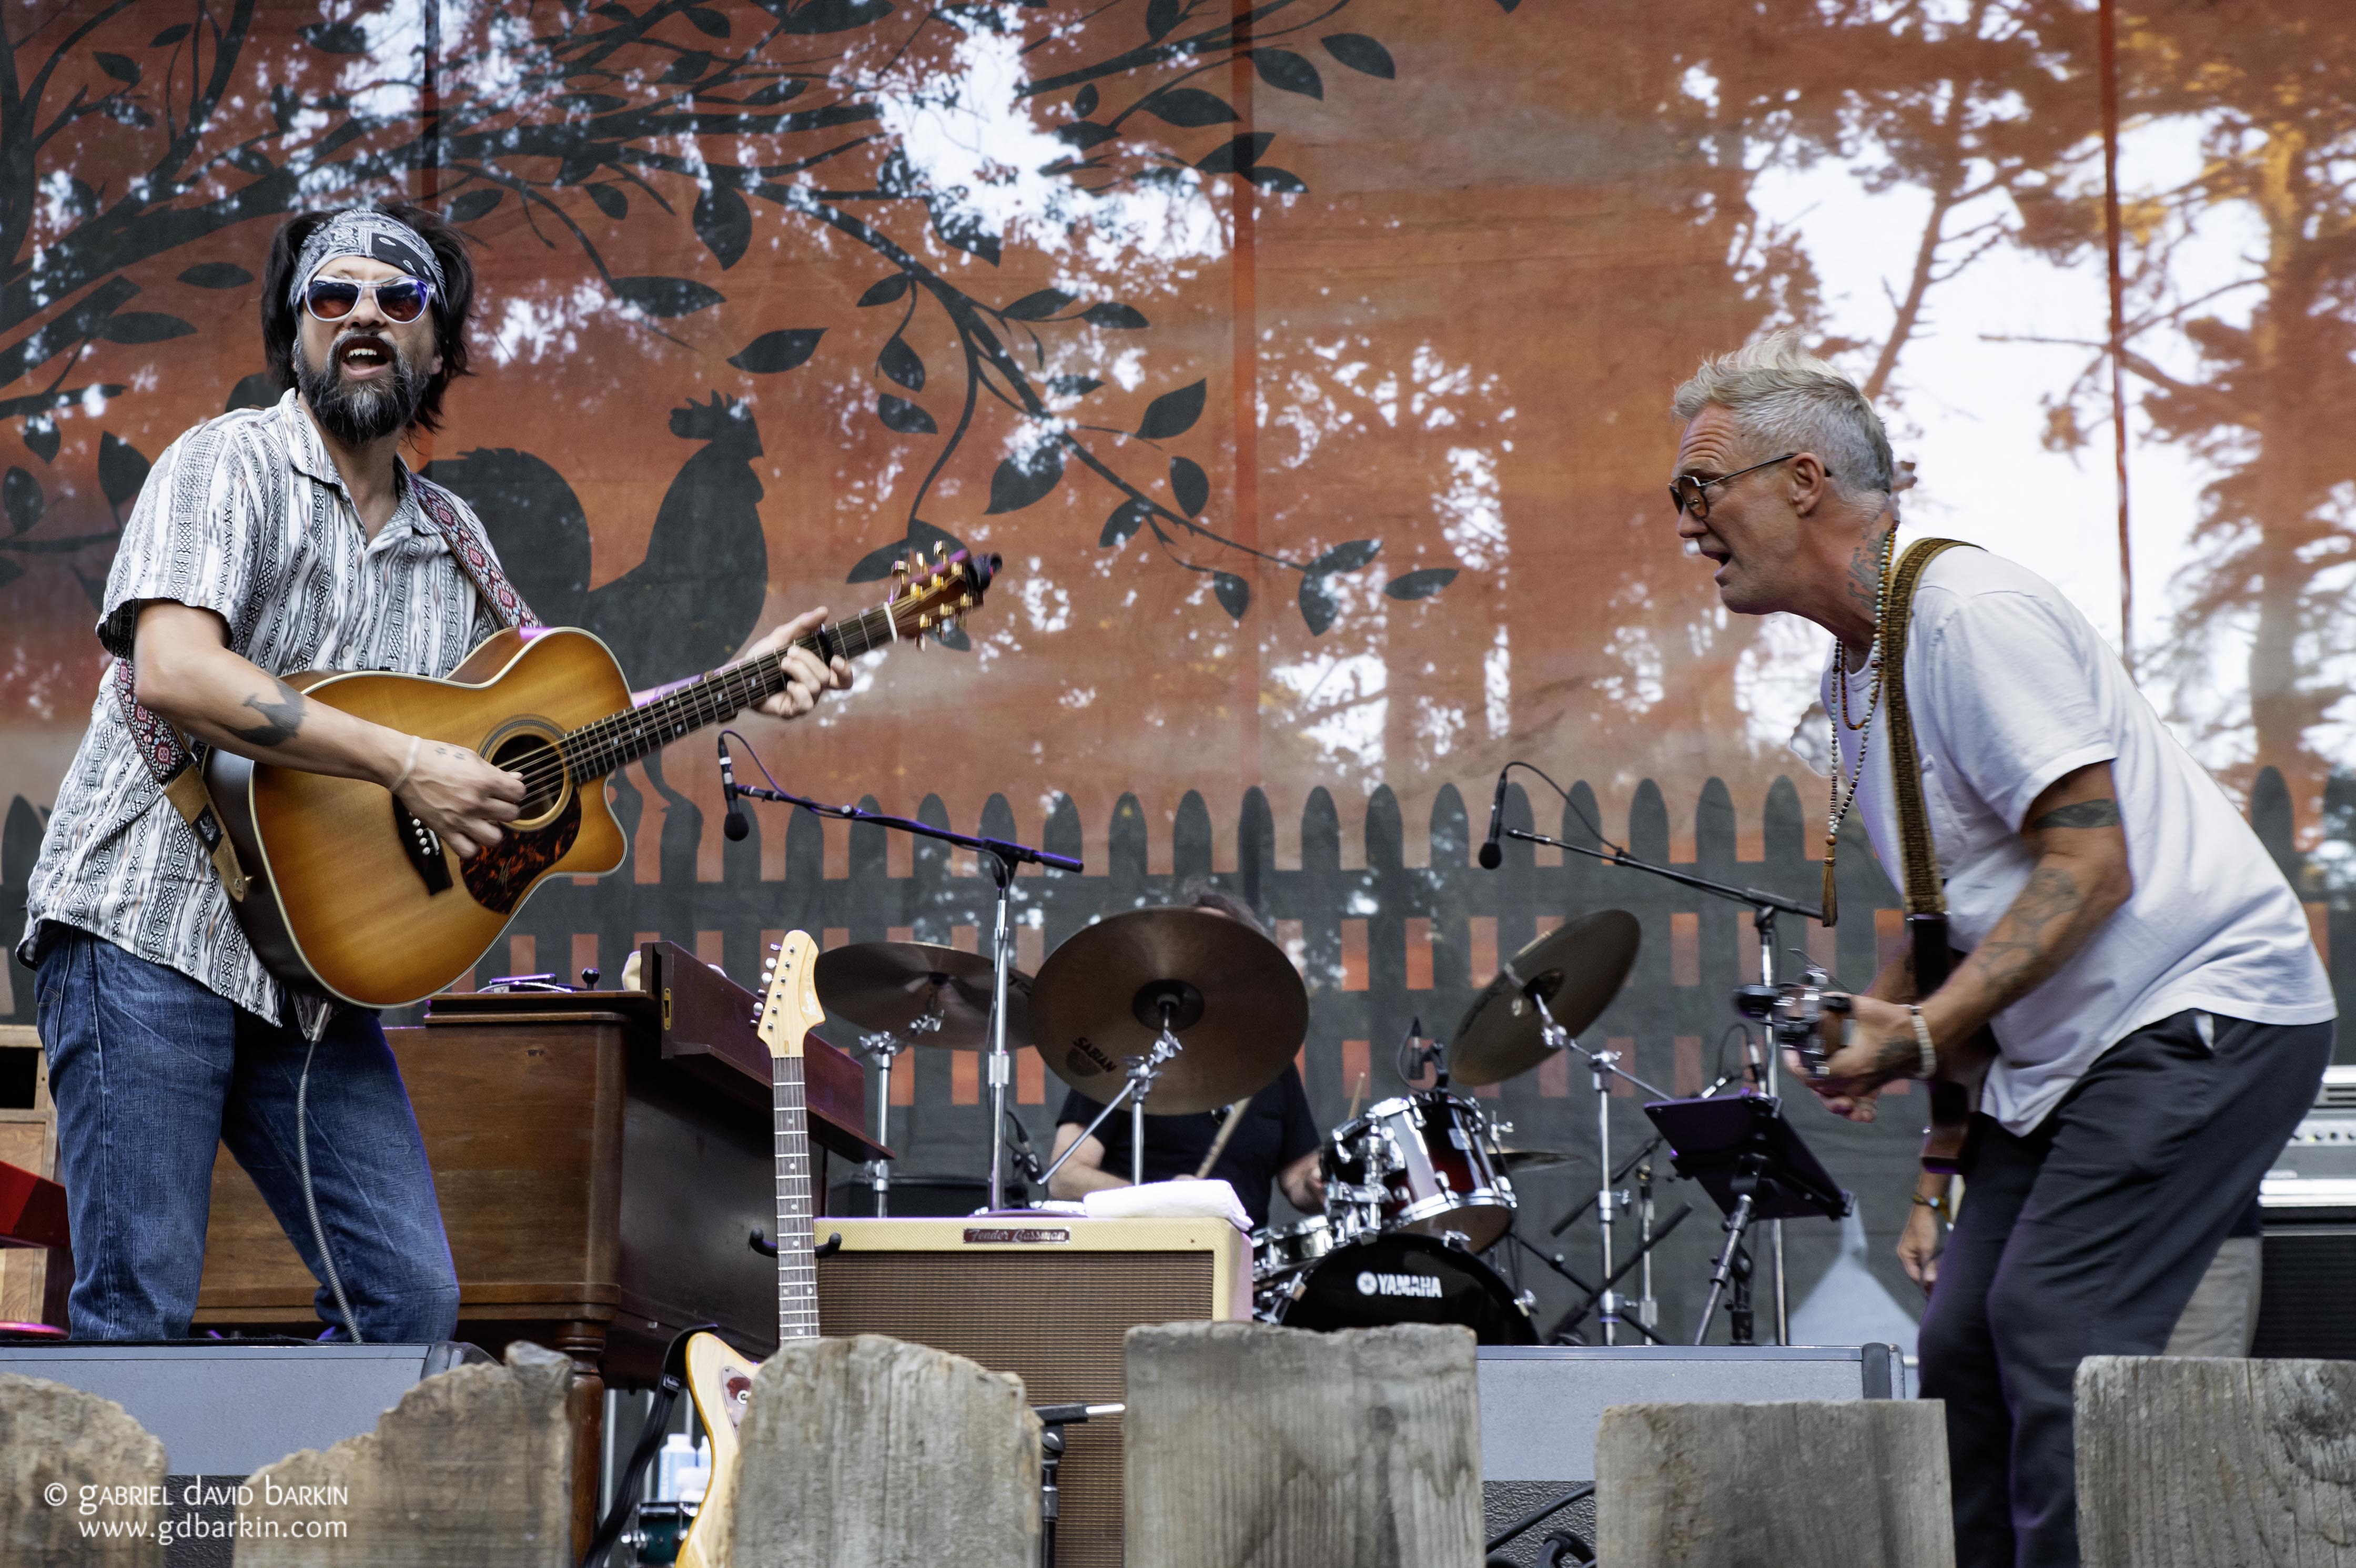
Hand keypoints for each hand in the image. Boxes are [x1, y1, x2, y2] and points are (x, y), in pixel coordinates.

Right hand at [390, 737, 524, 857]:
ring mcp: (460, 818)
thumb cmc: (437, 757)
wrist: (406, 766)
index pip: (519, 793)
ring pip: (495, 838)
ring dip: (493, 831)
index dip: (515, 792)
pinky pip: (468, 851)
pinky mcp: (444, 830)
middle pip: (512, 815)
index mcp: (485, 780)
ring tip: (485, 822)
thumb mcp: (471, 758)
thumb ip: (496, 772)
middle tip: (496, 806)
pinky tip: (469, 835)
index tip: (507, 791)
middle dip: (507, 809)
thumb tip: (517, 779)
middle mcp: (475, 801)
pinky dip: (472, 846)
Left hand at [748, 608, 853, 720]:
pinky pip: (806, 704)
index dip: (845, 671)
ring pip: (816, 687)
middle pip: (826, 676)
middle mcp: (814, 688)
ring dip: (799, 670)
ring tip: (782, 663)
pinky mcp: (792, 711)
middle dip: (808, 660)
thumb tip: (824, 610)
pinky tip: (787, 684)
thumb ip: (803, 625)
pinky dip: (798, 690)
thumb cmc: (763, 658)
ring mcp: (804, 701)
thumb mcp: (782, 636)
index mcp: (816, 672)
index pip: (843, 679)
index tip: (835, 658)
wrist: (740, 674)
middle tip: (789, 652)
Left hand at [1781, 992, 1919, 1123]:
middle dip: (1804, 1070)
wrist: (1923, 1038)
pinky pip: (1851, 1099)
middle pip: (1818, 1087)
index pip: (1811, 1076)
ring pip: (1832, 1094)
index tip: (1791, 1049)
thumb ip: (1833, 1003)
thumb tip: (1814, 999)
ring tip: (1809, 1066)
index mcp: (1849, 1068)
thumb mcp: (1860, 1008)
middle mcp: (1854, 1083)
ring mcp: (1863, 1088)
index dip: (1795, 1064)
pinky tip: (1837, 1092)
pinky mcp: (1869, 1086)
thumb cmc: (1895, 1025)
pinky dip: (1842, 1098)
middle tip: (1797, 1053)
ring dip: (1819, 1084)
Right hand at [1897, 1198, 1942, 1292]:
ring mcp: (1912, 1250)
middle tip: (1939, 1290)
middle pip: (1917, 1272)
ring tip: (1940, 1281)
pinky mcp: (1919, 1246)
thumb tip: (1929, 1282)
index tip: (1935, 1293)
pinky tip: (1939, 1269)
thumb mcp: (1927, 1249)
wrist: (1926, 1210)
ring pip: (1921, 1266)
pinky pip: (1924, 1260)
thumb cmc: (1924, 1228)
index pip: (1914, 1275)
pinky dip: (1931, 1265)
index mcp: (1904, 1255)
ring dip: (1930, 1273)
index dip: (1924, 1285)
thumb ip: (1928, 1266)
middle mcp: (1906, 1254)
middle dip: (1927, 1280)